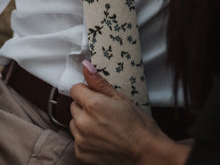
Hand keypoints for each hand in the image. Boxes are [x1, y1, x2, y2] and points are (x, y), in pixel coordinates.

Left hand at [69, 61, 187, 164]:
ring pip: (74, 124)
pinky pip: (77, 141)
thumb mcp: (120, 98)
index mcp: (92, 105)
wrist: (145, 152)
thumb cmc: (137, 125)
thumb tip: (86, 66)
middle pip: (74, 107)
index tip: (96, 97)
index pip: (75, 89)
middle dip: (85, 107)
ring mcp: (81, 140)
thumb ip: (99, 82)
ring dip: (84, 124)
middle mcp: (83, 122)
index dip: (86, 91)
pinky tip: (102, 139)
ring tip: (104, 127)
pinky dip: (86, 140)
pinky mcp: (81, 154)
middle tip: (103, 113)